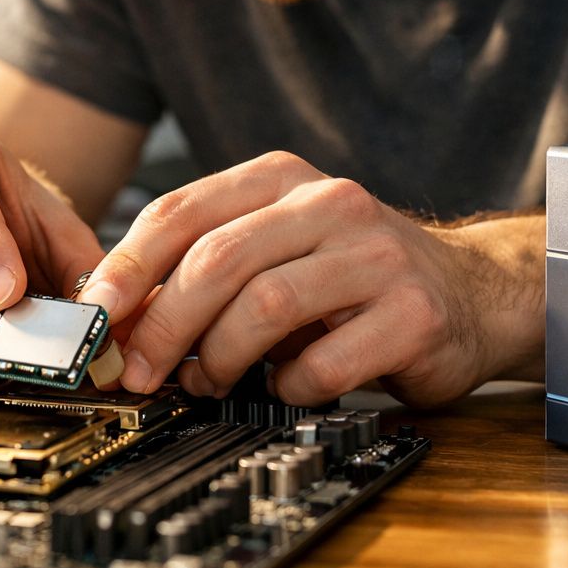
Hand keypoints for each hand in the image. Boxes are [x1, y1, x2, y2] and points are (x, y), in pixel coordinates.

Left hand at [77, 151, 521, 406]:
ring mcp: (376, 255)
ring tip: (209, 382)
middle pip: (217, 259)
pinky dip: (290, 386)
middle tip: (139, 372)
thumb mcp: (276, 251)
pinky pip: (324, 362)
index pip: (183, 210)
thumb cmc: (353, 277)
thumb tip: (119, 318)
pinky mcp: (412, 313)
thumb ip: (205, 270)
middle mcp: (330, 204)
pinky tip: (288, 387)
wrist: (472, 291)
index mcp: (282, 180)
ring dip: (220, 358)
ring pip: (265, 305)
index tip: (95, 315)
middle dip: (163, 325)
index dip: (128, 266)